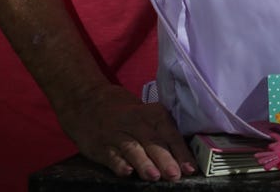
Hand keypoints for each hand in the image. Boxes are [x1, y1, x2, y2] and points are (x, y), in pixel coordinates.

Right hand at [59, 85, 196, 180]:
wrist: (88, 102)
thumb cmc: (127, 113)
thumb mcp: (146, 114)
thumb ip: (163, 133)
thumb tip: (185, 157)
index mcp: (152, 114)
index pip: (169, 132)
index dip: (180, 150)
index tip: (190, 168)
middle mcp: (135, 123)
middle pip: (152, 141)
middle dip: (164, 158)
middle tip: (174, 174)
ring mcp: (117, 135)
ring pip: (132, 148)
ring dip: (143, 162)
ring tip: (154, 176)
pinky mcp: (101, 146)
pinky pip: (111, 155)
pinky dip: (119, 164)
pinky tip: (126, 172)